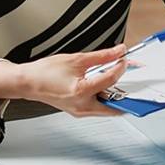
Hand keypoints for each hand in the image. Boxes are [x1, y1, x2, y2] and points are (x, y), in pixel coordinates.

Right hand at [0, 45, 127, 117]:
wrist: (29, 82)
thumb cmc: (45, 72)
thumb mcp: (76, 59)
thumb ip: (101, 56)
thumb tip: (117, 52)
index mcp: (81, 92)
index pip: (110, 79)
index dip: (120, 66)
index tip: (123, 57)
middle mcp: (82, 106)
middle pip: (115, 105)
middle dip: (127, 93)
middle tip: (135, 81)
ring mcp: (81, 111)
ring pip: (108, 108)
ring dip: (117, 95)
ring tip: (120, 81)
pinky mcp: (79, 111)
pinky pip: (99, 107)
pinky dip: (106, 97)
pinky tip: (107, 86)